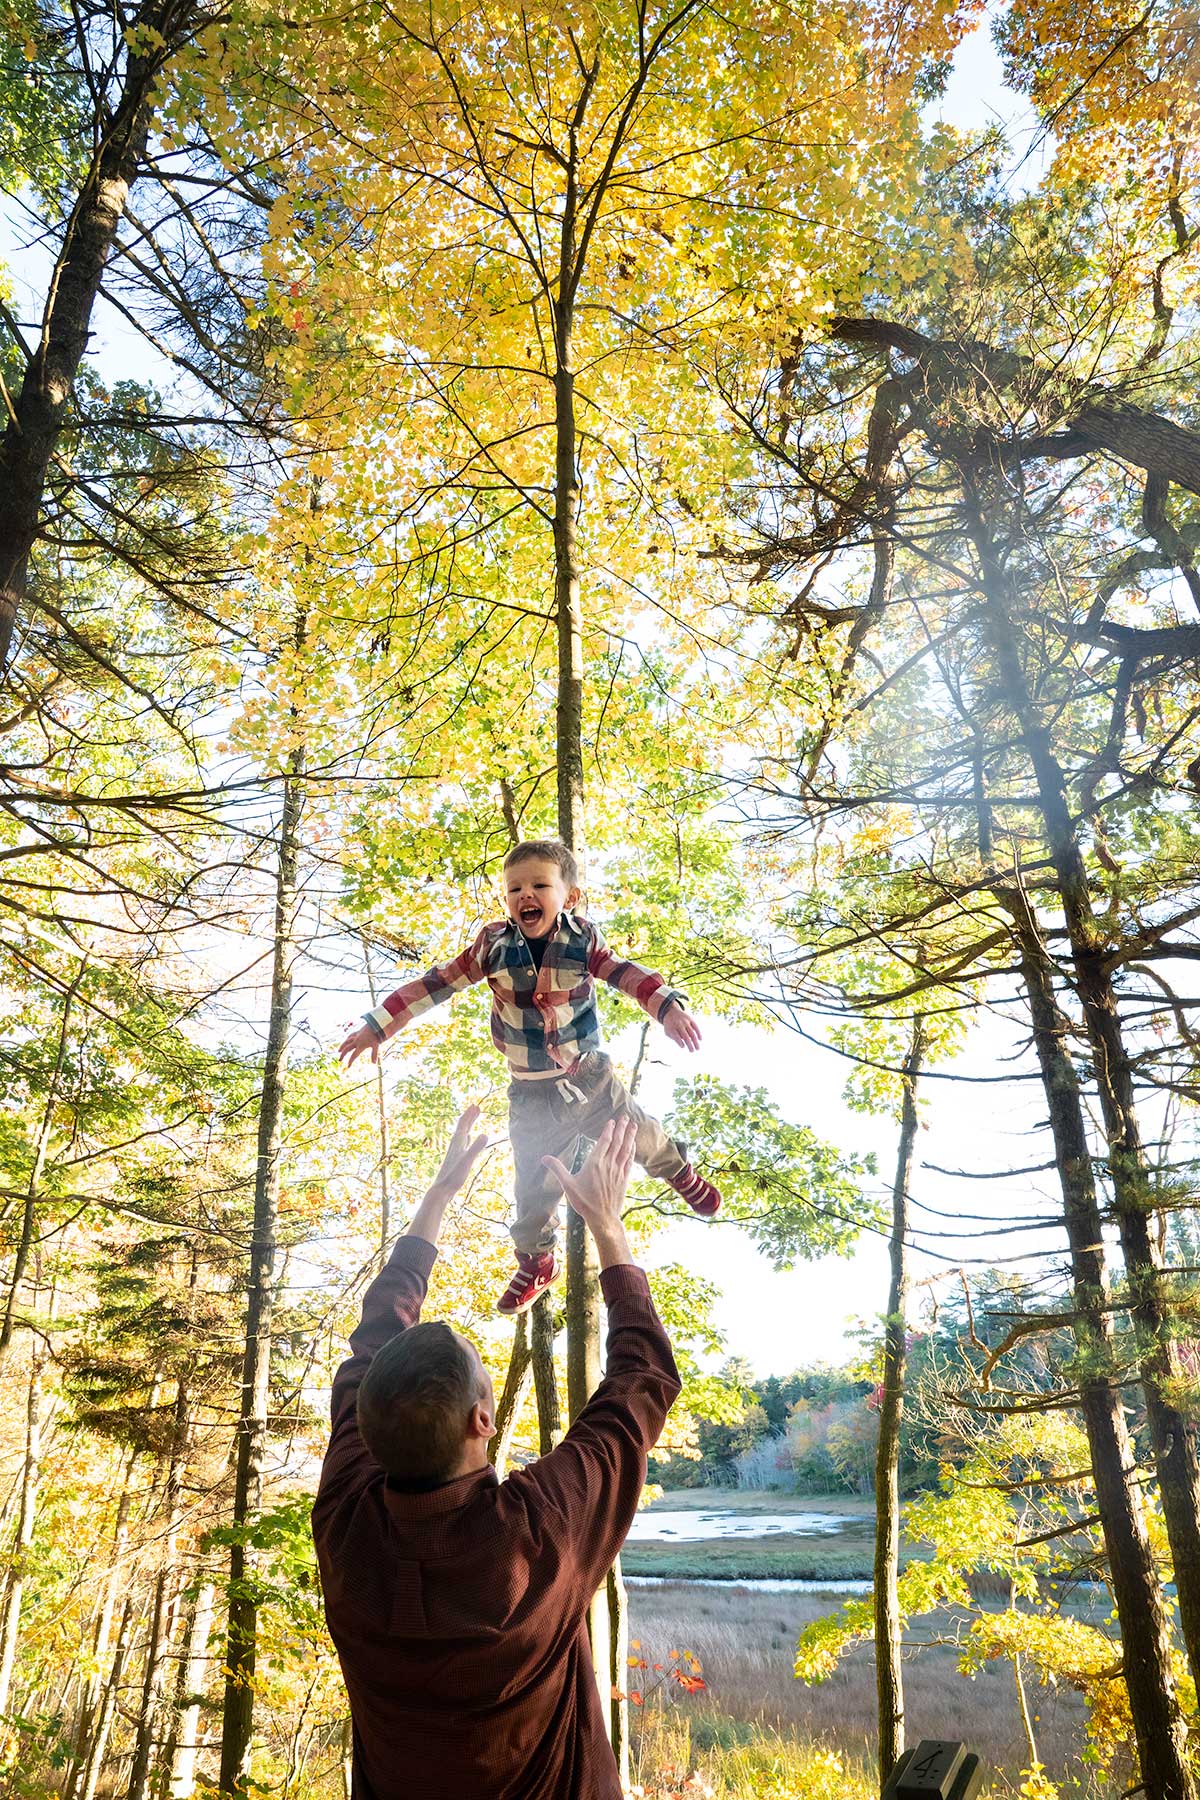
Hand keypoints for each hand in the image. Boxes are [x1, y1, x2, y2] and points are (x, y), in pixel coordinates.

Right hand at [340, 1023, 381, 1067]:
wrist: (376, 1024)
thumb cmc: (377, 1036)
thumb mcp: (376, 1046)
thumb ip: (374, 1054)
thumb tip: (374, 1063)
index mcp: (361, 1045)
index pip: (354, 1055)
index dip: (350, 1061)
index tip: (348, 1066)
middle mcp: (356, 1041)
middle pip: (347, 1049)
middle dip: (343, 1055)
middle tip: (340, 1060)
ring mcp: (356, 1036)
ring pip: (346, 1042)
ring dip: (342, 1047)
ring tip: (338, 1051)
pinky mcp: (357, 1032)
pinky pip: (349, 1036)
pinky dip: (347, 1039)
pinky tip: (346, 1041)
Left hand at [429, 1103, 490, 1195]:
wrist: (441, 1189)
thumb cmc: (454, 1176)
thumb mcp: (468, 1161)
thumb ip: (476, 1147)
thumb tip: (485, 1134)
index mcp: (457, 1142)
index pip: (463, 1124)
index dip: (469, 1114)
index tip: (476, 1105)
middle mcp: (455, 1144)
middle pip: (462, 1126)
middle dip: (469, 1116)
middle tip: (476, 1107)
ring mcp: (454, 1151)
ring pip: (462, 1133)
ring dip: (468, 1124)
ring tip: (473, 1118)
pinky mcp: (455, 1158)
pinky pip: (462, 1142)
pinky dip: (466, 1136)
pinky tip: (467, 1138)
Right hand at [542, 1115, 635, 1235]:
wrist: (602, 1218)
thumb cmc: (584, 1202)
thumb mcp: (567, 1185)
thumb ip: (557, 1169)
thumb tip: (544, 1158)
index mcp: (595, 1163)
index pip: (604, 1141)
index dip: (608, 1130)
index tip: (612, 1121)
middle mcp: (608, 1164)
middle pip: (617, 1142)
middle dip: (621, 1128)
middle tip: (625, 1117)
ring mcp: (618, 1171)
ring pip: (625, 1149)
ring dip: (630, 1136)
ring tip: (633, 1125)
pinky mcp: (624, 1179)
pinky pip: (629, 1161)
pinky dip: (632, 1151)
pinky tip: (633, 1145)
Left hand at [663, 1006, 700, 1052]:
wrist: (671, 1012)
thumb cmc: (670, 1026)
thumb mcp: (668, 1031)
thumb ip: (674, 1038)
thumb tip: (683, 1045)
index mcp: (672, 1028)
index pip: (676, 1036)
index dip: (680, 1041)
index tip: (683, 1046)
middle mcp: (679, 1024)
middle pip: (685, 1036)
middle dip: (689, 1044)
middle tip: (692, 1051)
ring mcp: (685, 1022)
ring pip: (692, 1032)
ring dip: (695, 1041)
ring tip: (697, 1048)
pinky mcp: (690, 1019)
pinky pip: (695, 1026)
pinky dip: (698, 1033)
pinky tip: (700, 1039)